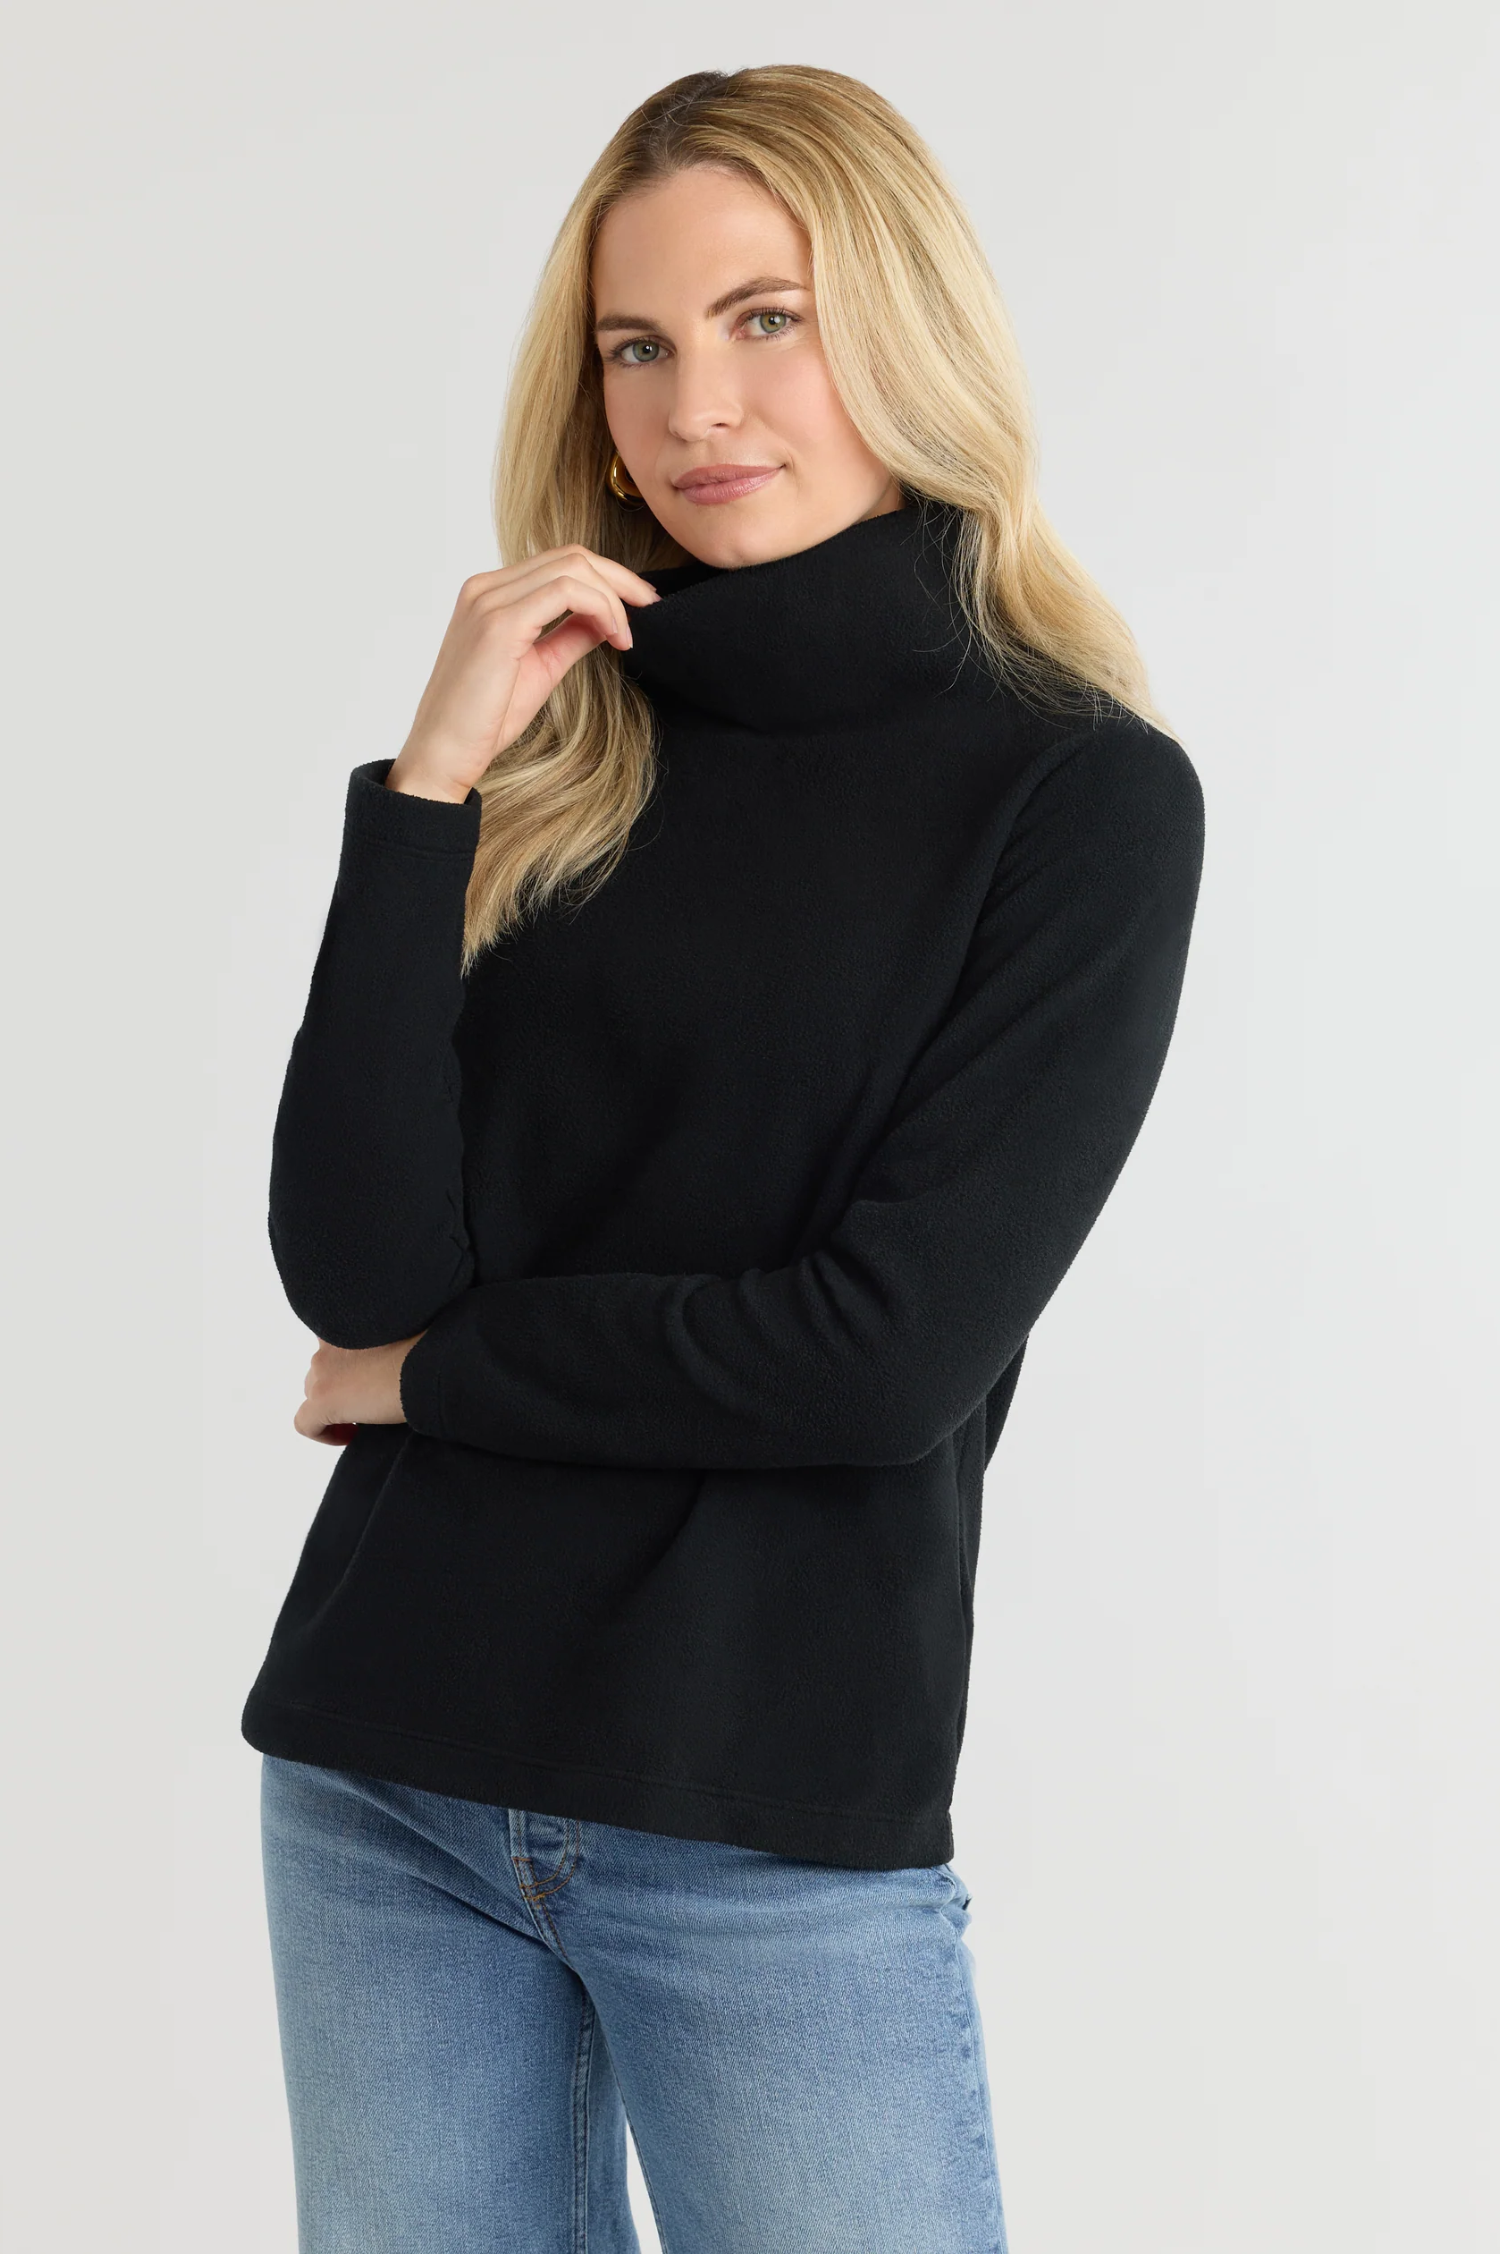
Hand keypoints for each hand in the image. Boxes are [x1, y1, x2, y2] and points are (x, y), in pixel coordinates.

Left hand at [294, 1334, 424, 1444]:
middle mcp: (328, 1344)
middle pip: (322, 1372)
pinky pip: (306, 1424)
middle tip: (371, 1400)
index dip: (348, 1367)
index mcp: (346, 1324)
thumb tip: (384, 1363)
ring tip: (366, 1418)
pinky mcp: (323, 1400)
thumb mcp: (400, 1336)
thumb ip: (381, 1343)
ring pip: (314, 1394)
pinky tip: (351, 1437)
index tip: (368, 1379)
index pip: (333, 1347)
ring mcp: (322, 1371)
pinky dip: (324, 1434)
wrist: (431, 1367)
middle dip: (342, 1388)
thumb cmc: (428, 1350)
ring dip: (336, 1406)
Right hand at [386, 545, 661, 803]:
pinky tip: (615, 638)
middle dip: (620, 579)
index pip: (559, 563)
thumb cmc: (483, 720)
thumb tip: (605, 619)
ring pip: (573, 567)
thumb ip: (569, 636)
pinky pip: (568, 592)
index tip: (638, 608)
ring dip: (614, 597)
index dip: (608, 578)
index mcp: (490, 594)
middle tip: (650, 608)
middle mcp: (486, 588)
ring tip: (627, 636)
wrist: (444, 754)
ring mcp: (489, 601)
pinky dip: (602, 609)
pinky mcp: (500, 623)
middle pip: (570, 555)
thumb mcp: (540, 669)